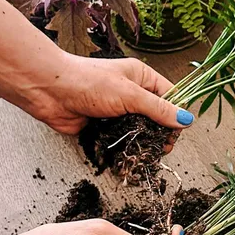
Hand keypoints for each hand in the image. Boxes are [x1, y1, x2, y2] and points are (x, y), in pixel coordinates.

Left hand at [19, 51, 193, 151]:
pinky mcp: (104, 126)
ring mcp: (117, 111)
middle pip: (156, 117)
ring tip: (146, 154)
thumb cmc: (87, 82)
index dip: (176, 114)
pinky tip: (129, 156)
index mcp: (141, 78)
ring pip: (139, 131)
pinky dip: (125, 148)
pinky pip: (121, 140)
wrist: (49, 91)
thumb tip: (185, 119)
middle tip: (162, 148)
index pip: (169, 96)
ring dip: (143, 143)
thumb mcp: (130, 94)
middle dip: (160, 133)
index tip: (178, 132)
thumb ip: (158, 109)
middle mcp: (131, 93)